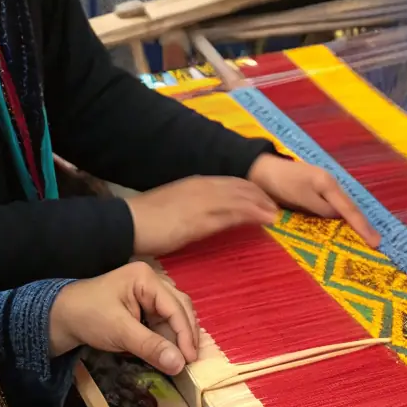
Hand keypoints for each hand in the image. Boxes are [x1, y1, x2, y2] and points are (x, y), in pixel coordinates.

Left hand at [48, 263, 197, 374]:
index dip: (185, 334)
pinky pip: (161, 321)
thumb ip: (151, 346)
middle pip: (179, 308)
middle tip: (190, 361)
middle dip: (185, 334)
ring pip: (172, 315)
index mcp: (146, 278)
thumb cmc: (88, 316)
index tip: (190, 360)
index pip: (175, 306)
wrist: (60, 318)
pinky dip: (166, 337)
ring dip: (177, 337)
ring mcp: (147, 293)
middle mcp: (151, 281)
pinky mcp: (142, 306)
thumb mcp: (120, 332)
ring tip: (182, 359)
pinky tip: (169, 352)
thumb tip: (179, 364)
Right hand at [127, 176, 278, 256]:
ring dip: (262, 205)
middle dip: (261, 196)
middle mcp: (202, 187)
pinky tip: (266, 219)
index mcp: (195, 183)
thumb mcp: (174, 206)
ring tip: (278, 214)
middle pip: (241, 188)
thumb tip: (205, 214)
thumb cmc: (147, 220)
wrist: (128, 223)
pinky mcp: (202, 218)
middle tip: (277, 207)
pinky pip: (234, 213)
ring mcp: (203, 201)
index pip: (230, 182)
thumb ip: (193, 206)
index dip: (250, 190)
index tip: (264, 199)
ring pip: (242, 198)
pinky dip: (254, 214)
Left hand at [248, 154, 378, 247]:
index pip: (349, 209)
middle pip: (350, 209)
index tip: (375, 241)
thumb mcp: (301, 196)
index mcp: (329, 184)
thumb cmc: (281, 182)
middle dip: (363, 226)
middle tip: (376, 244)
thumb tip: (337, 216)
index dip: (362, 226)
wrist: (263, 171)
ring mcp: (324, 191)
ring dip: (353, 225)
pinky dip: (341, 222)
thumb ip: (320, 208)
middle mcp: (331, 187)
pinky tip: (346, 232)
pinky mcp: (316, 197)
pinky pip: (332, 211)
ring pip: (342, 211)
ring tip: (367, 241)